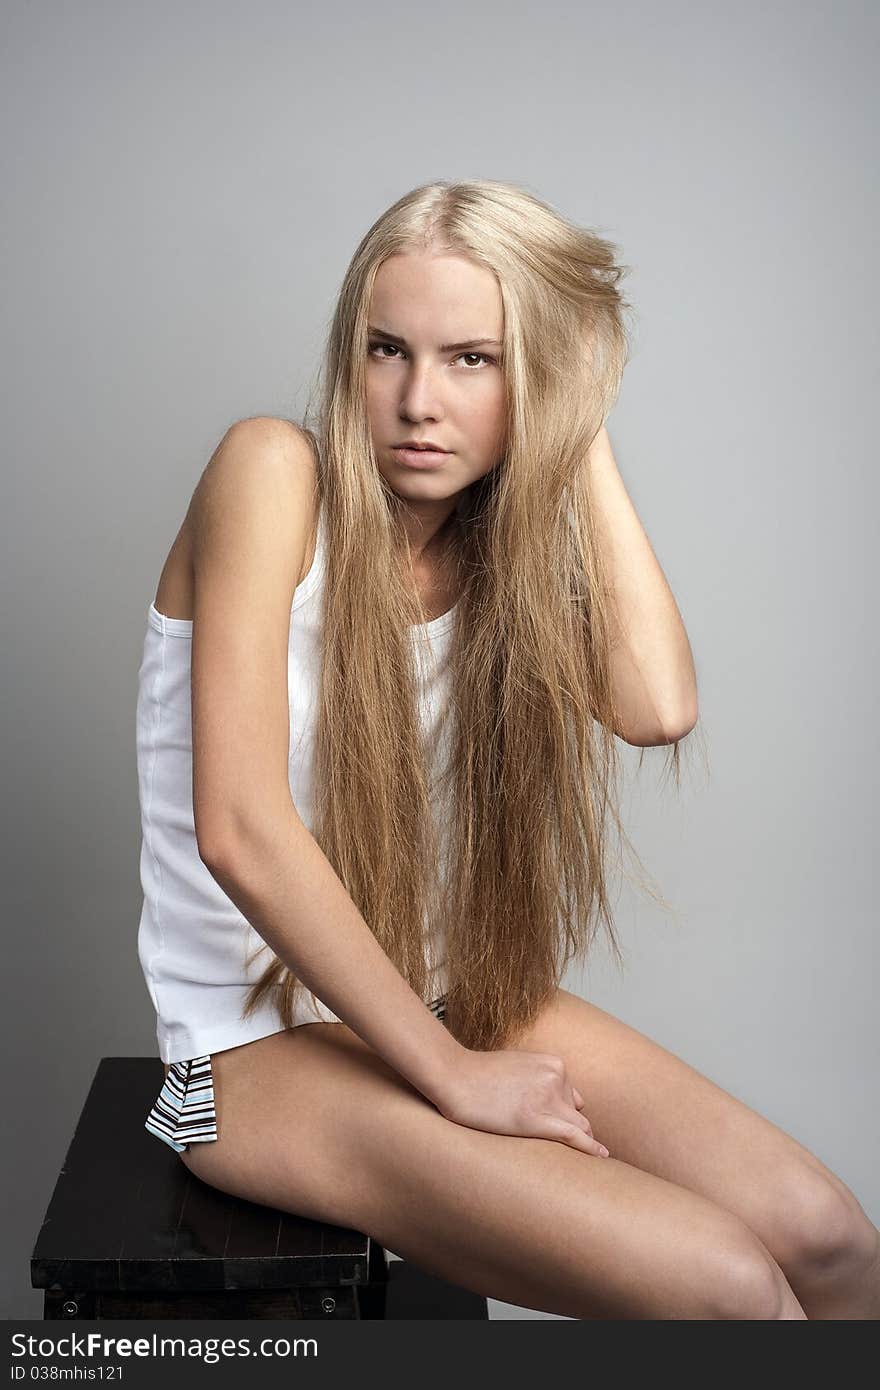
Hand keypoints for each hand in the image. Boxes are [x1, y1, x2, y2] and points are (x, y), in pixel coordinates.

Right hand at [434, 1047, 609, 1156]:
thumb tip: (540, 1101)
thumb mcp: (516, 1066)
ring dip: (582, 1143)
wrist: (453, 1075)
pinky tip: (601, 1157)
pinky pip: (573, 1136)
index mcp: (552, 1065)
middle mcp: (556, 1078)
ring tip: (587, 1163)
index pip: (572, 1097)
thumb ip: (535, 1080)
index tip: (572, 1133)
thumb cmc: (477, 1074)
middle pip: (578, 1114)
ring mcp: (548, 1098)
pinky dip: (591, 1148)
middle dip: (579, 1133)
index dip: (570, 1118)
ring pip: (580, 1127)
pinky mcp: (535, 1119)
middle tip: (581, 1153)